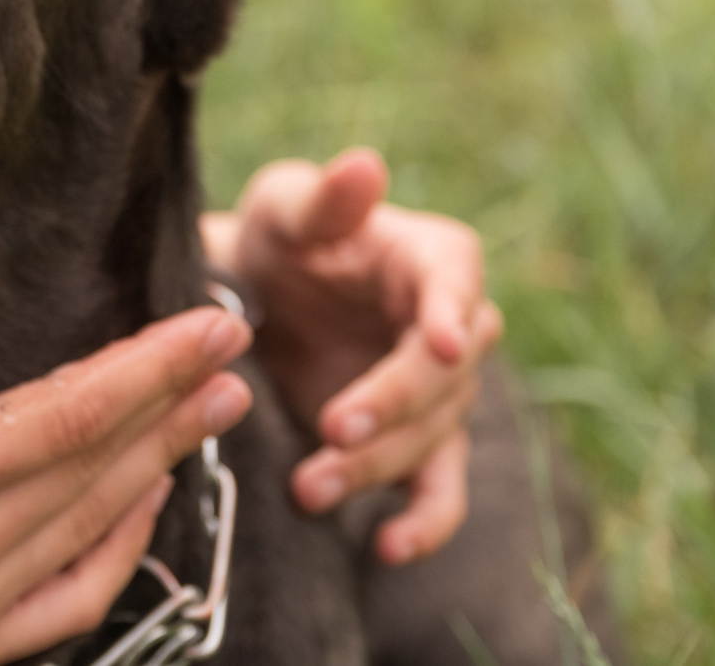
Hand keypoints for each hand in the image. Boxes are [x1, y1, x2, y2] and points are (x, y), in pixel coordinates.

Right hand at [0, 308, 253, 665]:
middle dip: (176, 399)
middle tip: (235, 340)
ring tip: (215, 407)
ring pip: (95, 531)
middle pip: (97, 468)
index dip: (147, 367)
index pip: (64, 416)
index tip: (207, 322)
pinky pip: (69, 606)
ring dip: (165, 463)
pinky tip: (142, 506)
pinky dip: (122, 553)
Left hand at [201, 149, 501, 564]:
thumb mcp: (286, 206)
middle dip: (390, 404)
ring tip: (307, 487)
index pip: (455, 284)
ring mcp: (442, 395)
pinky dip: (421, 523)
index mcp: (435, 259)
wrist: (259, 300)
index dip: (449, 314)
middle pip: (442, 375)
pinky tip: (386, 547)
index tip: (439, 343)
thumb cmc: (282, 238)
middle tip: (331, 426)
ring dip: (375, 467)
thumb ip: (324, 197)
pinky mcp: (418, 446)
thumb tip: (364, 167)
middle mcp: (455, 328)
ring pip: (430, 438)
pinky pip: (438, 491)